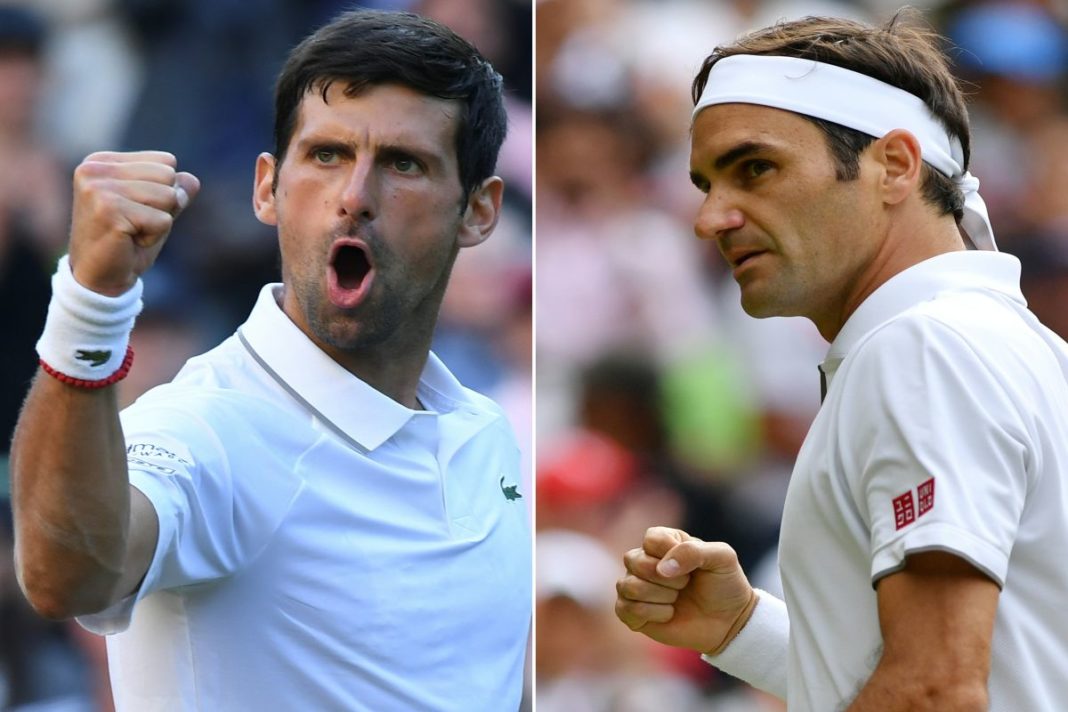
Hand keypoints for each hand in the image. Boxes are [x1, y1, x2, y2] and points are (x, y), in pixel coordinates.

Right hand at [68, 151, 200, 295]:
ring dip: (159, 222)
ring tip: (132, 232)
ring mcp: (99, 189)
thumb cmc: (128, 241)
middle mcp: (95, 169)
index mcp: (102, 161)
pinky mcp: (109, 211)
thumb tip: (192, 180)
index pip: (166, 161)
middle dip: (164, 206)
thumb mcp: (156, 209)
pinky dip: (154, 237)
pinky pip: (163, 221)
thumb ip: (175, 190)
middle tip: (135, 223)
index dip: (164, 191)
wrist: (101, 278)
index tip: (136, 210)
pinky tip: (130, 242)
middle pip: (169, 176)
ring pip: (169, 196)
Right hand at [615, 526, 754, 652]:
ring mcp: (636, 587)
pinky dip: (652, 614)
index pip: (650, 539)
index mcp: (664, 542)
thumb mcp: (722, 558)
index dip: (670, 553)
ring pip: (629, 586)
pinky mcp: (633, 613)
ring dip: (660, 597)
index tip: (692, 566)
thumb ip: (693, 551)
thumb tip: (662, 569)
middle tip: (686, 585)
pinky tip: (668, 614)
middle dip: (667, 579)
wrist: (730, 621)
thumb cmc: (725, 584)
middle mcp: (645, 561)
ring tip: (677, 599)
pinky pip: (625, 609)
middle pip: (634, 561)